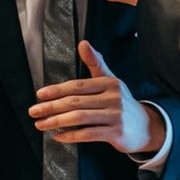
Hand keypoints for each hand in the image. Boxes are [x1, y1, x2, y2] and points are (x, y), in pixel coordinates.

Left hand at [30, 38, 164, 154]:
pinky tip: (58, 136)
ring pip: (80, 118)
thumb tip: (83, 43)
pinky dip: (71, 135)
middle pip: (76, 102)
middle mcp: (114, 98)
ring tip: (41, 124)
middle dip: (52, 107)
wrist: (145, 126)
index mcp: (110, 83)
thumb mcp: (111, 80)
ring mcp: (116, 116)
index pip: (78, 85)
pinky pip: (88, 134)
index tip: (40, 95)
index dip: (57, 90)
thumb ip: (96, 63)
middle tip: (34, 111)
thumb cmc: (121, 102)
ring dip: (57, 121)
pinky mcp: (116, 133)